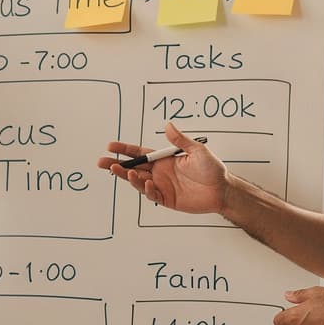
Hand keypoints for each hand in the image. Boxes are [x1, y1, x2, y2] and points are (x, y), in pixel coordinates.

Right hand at [96, 123, 228, 214]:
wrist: (222, 190)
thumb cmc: (212, 169)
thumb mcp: (197, 150)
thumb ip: (180, 140)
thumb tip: (168, 125)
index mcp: (164, 159)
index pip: (140, 153)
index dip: (125, 150)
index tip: (111, 146)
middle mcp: (160, 172)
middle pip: (133, 167)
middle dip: (117, 164)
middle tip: (101, 162)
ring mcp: (162, 186)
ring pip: (138, 181)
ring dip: (128, 176)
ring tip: (120, 170)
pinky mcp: (166, 199)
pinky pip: (151, 194)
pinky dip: (146, 189)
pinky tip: (145, 183)